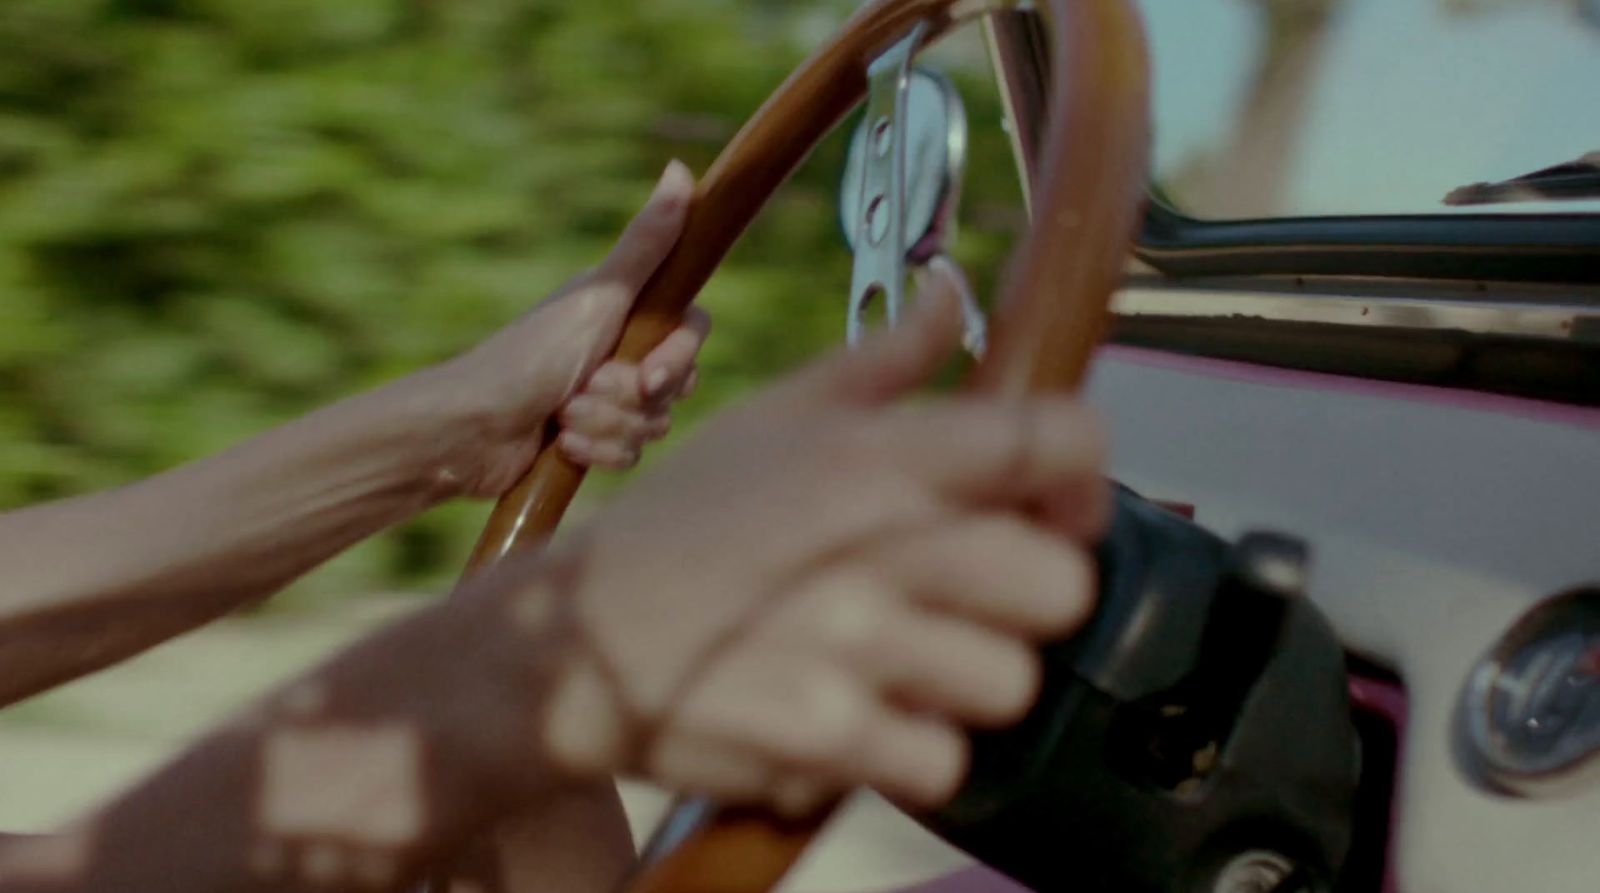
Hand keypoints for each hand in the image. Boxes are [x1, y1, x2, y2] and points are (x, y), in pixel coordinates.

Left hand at [426, 161, 709, 495]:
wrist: (472, 428)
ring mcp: (607, 398)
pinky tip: (564, 444)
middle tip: (584, 390)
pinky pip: (631, 456)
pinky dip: (597, 452)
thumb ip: (645, 243)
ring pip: (653, 425)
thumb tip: (679, 171)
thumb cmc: (528, 356)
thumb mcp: (596, 298)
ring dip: (607, 426)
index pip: (691, 332)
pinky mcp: (594, 440)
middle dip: (631, 399)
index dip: (679, 359)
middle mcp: (619, 350)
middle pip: (677, 384)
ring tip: (564, 417)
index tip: (651, 375)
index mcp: (624, 311)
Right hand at [500, 271, 1110, 811]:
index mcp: (877, 454)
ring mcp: (855, 649)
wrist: (571, 640)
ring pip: (1011, 683)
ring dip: (964, 684)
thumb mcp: (773, 418)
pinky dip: (909, 753)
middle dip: (1028, 599)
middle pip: (1060, 584)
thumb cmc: (683, 525)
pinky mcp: (827, 740)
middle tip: (972, 602)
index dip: (1081, 478)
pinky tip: (860, 720)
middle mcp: (878, 546)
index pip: (1061, 440)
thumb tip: (953, 290)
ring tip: (901, 666)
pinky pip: (942, 763)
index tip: (1053, 506)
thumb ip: (883, 359)